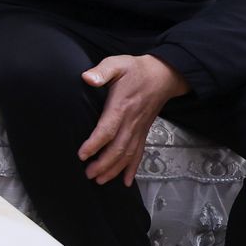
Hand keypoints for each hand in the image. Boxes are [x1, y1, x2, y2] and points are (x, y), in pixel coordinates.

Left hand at [78, 54, 191, 186]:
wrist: (163, 75)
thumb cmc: (136, 69)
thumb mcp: (117, 63)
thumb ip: (102, 71)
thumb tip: (87, 78)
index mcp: (121, 106)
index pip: (107, 130)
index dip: (94, 144)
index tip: (82, 154)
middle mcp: (131, 122)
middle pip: (117, 148)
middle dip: (103, 164)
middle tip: (88, 174)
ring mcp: (139, 129)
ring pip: (128, 155)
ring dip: (114, 170)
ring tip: (99, 180)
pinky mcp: (144, 132)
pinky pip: (139, 153)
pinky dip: (132, 169)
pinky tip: (125, 181)